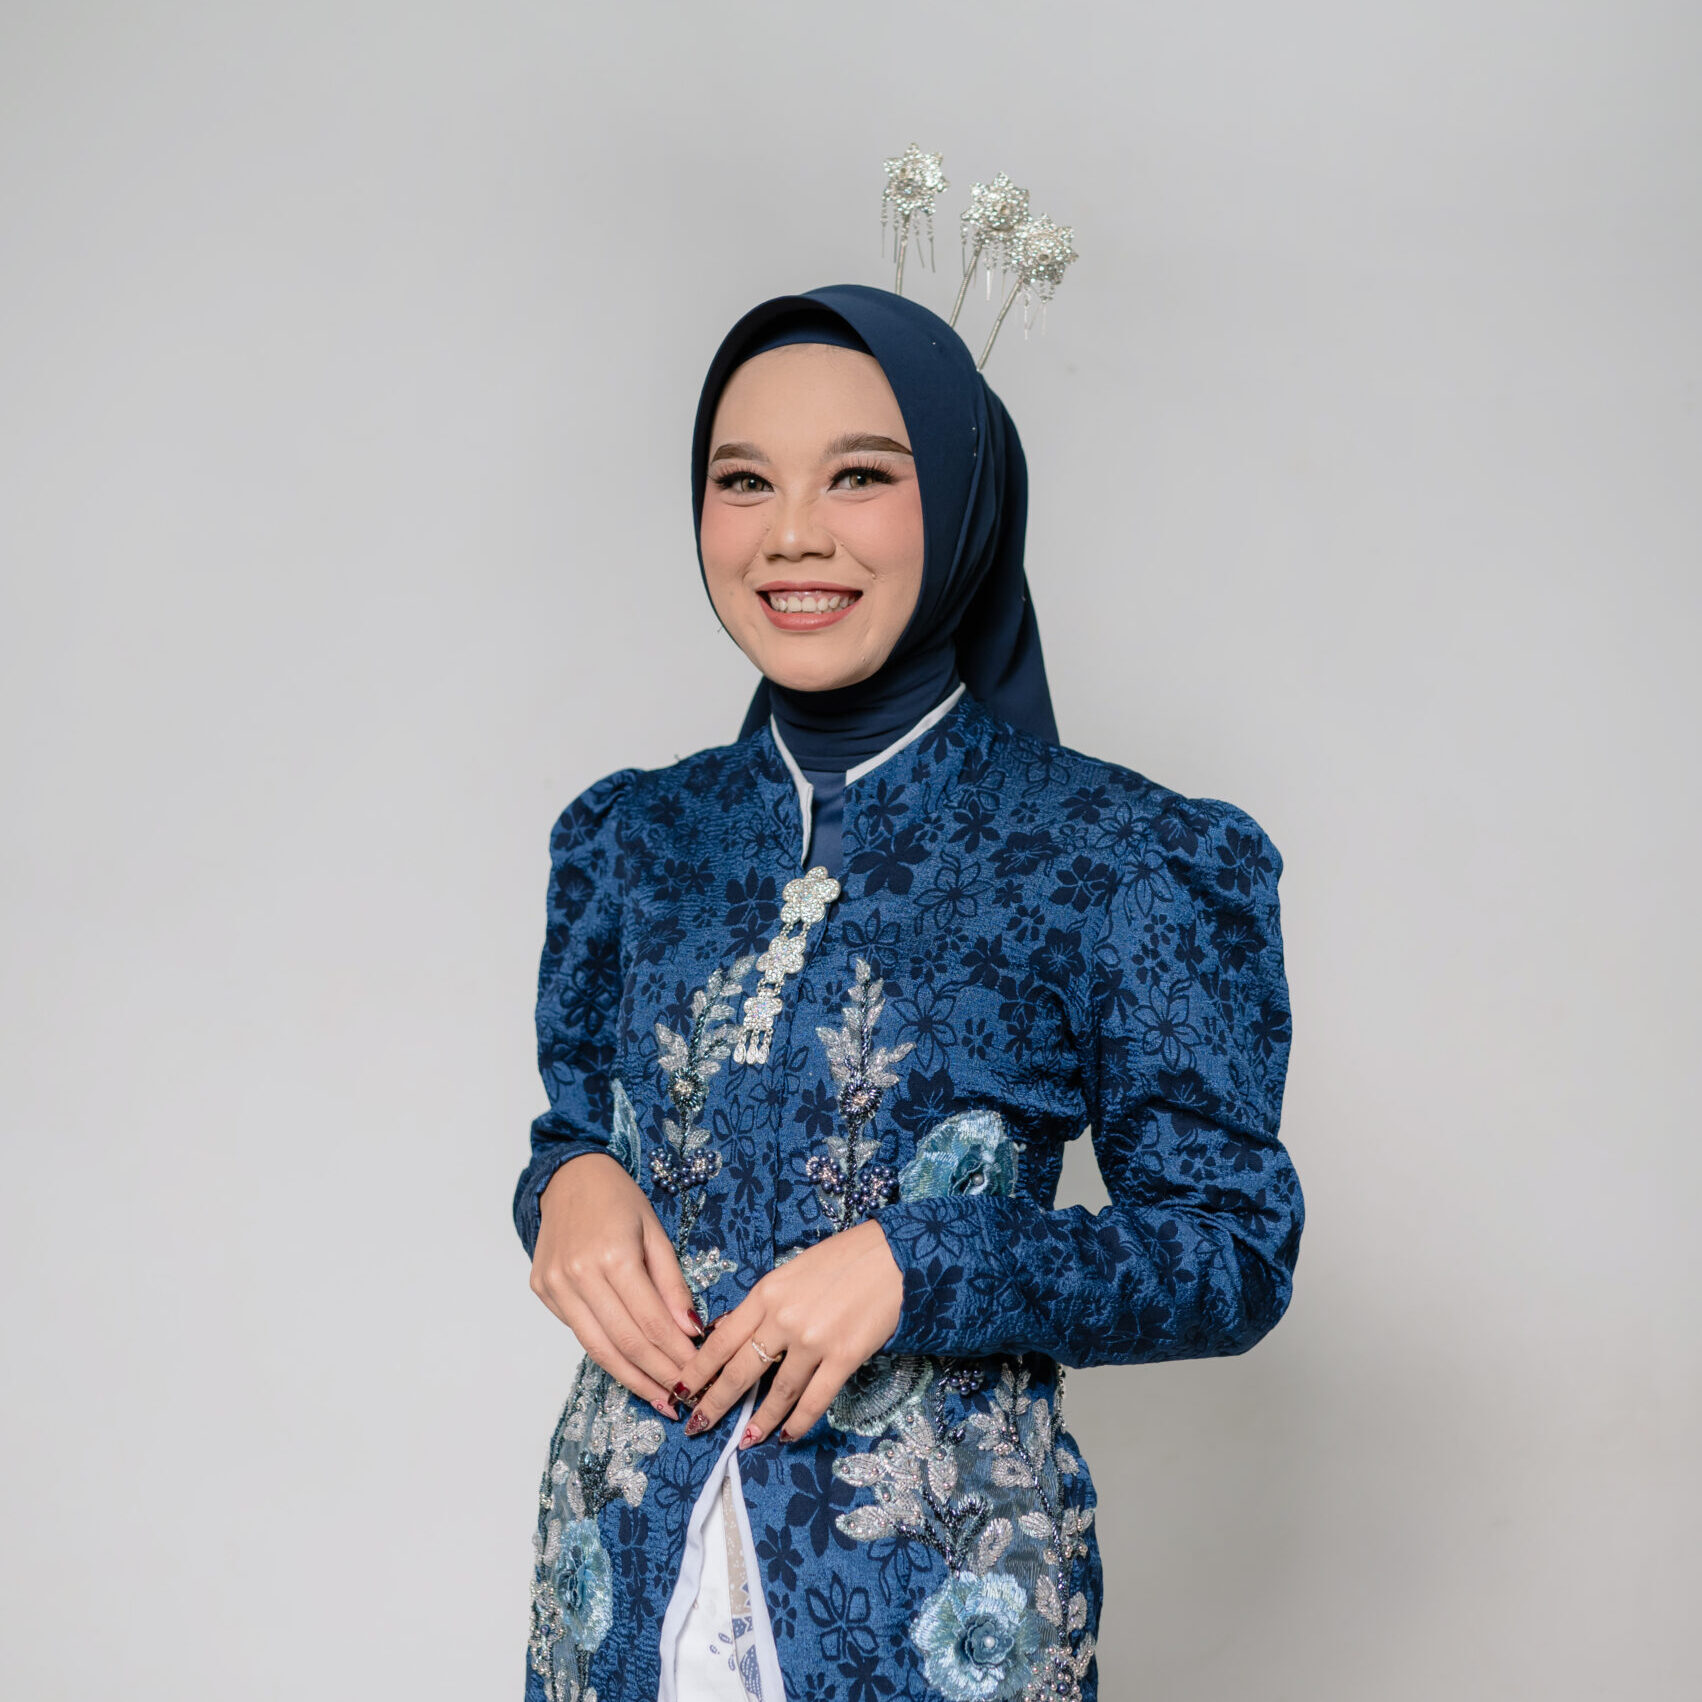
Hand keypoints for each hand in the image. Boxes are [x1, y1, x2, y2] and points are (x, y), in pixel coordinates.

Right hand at [530, 1153, 701, 1415]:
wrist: (569, 1177)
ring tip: (659, 1399)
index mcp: (613, 1256)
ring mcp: (556, 1285)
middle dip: (658, 1374)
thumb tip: (690, 1331)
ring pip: (598, 1347)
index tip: (698, 1375)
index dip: (675, 1354)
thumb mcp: (656, 1232)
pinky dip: (607, 1354)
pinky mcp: (543, 1291)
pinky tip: (630, 1369)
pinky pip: (580, 1332)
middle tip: (683, 1398)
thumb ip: (672, 1283)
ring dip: (632, 1378)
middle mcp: (579, 1275)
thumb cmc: (618, 1200)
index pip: (650, 1322)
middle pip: (624, 1341)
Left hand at [672, 1219, 903, 1446]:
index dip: (698, 1370)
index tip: (682, 1389)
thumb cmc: (841, 1262)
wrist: (891, 1258)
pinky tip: (787, 1435)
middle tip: (697, 1426)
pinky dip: (798, 1422)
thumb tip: (730, 1333)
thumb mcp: (790, 1274)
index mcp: (766, 1293)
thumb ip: (762, 1305)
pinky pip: (813, 1400)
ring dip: (758, 1421)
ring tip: (744, 1441)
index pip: (720, 1340)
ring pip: (776, 1393)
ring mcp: (813, 1340)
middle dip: (715, 1403)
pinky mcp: (842, 1357)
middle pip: (739, 1371)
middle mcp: (783, 1318)